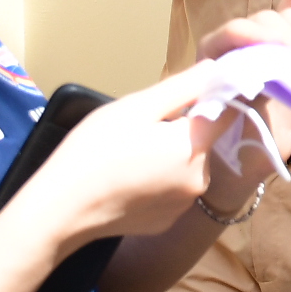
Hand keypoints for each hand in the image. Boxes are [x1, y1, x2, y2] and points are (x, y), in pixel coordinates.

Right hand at [32, 67, 218, 242]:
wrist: (62, 210)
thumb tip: (215, 70)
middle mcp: (200, 179)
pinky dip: (158, 181)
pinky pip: (171, 191)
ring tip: (130, 153)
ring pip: (187, 166)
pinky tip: (128, 179)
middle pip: (203, 141)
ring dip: (170, 155)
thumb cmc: (95, 150)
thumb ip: (181, 87)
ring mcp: (183, 205)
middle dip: (181, 128)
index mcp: (195, 146)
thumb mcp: (136, 107)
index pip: (228, 113)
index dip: (214, 96)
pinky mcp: (166, 222)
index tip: (189, 91)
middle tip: (140, 126)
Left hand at [198, 0, 290, 201]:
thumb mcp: (244, 138)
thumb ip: (255, 105)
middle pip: (260, 21)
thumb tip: (270, 77)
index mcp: (212, 64)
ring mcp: (254, 47)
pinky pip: (285, 19)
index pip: (234, 31)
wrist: (229, 172)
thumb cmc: (231, 158)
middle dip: (285, 35)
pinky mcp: (276, 52)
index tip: (286, 55)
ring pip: (277, 20)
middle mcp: (230, 49)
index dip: (260, 37)